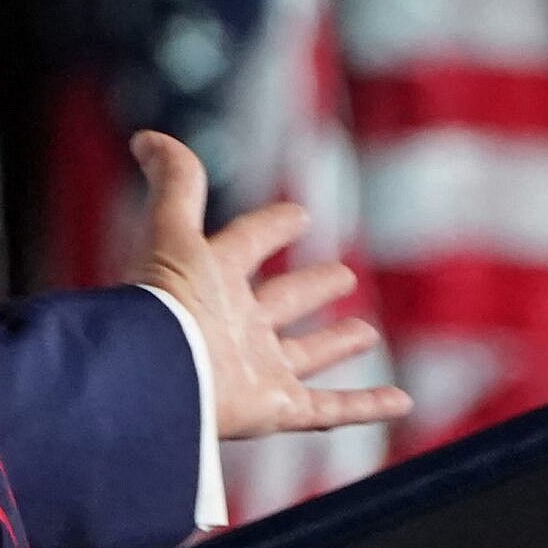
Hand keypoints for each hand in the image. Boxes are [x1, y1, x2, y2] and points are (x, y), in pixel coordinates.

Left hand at [126, 131, 411, 440]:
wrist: (153, 380)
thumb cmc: (164, 303)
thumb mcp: (173, 231)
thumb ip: (176, 183)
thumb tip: (147, 137)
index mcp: (211, 281)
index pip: (248, 244)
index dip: (272, 227)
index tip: (300, 215)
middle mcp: (233, 326)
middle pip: (280, 303)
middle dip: (309, 289)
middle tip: (342, 275)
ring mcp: (254, 371)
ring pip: (303, 356)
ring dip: (335, 346)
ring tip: (367, 333)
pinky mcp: (272, 410)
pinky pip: (327, 411)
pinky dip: (364, 406)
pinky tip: (399, 400)